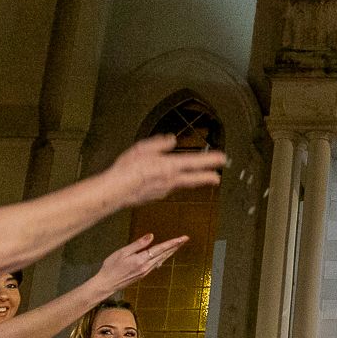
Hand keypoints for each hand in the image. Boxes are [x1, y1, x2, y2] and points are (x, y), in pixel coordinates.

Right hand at [91, 233, 189, 294]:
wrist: (106, 284)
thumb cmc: (111, 266)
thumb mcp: (123, 252)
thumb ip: (138, 244)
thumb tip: (151, 236)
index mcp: (142, 259)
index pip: (161, 249)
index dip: (173, 243)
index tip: (183, 238)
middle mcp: (147, 266)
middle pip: (164, 254)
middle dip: (175, 246)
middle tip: (185, 239)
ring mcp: (145, 272)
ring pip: (161, 260)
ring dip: (170, 252)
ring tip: (177, 245)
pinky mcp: (142, 275)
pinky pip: (156, 264)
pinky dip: (163, 258)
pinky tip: (164, 256)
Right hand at [107, 135, 226, 203]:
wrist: (115, 192)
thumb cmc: (126, 170)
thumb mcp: (143, 148)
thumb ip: (160, 144)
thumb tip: (171, 140)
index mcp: (170, 166)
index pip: (195, 162)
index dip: (210, 160)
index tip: (222, 158)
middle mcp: (170, 180)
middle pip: (194, 179)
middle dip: (207, 177)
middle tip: (218, 177)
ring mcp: (164, 191)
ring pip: (182, 184)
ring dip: (192, 181)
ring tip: (201, 179)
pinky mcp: (156, 197)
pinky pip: (169, 188)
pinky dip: (173, 184)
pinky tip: (169, 181)